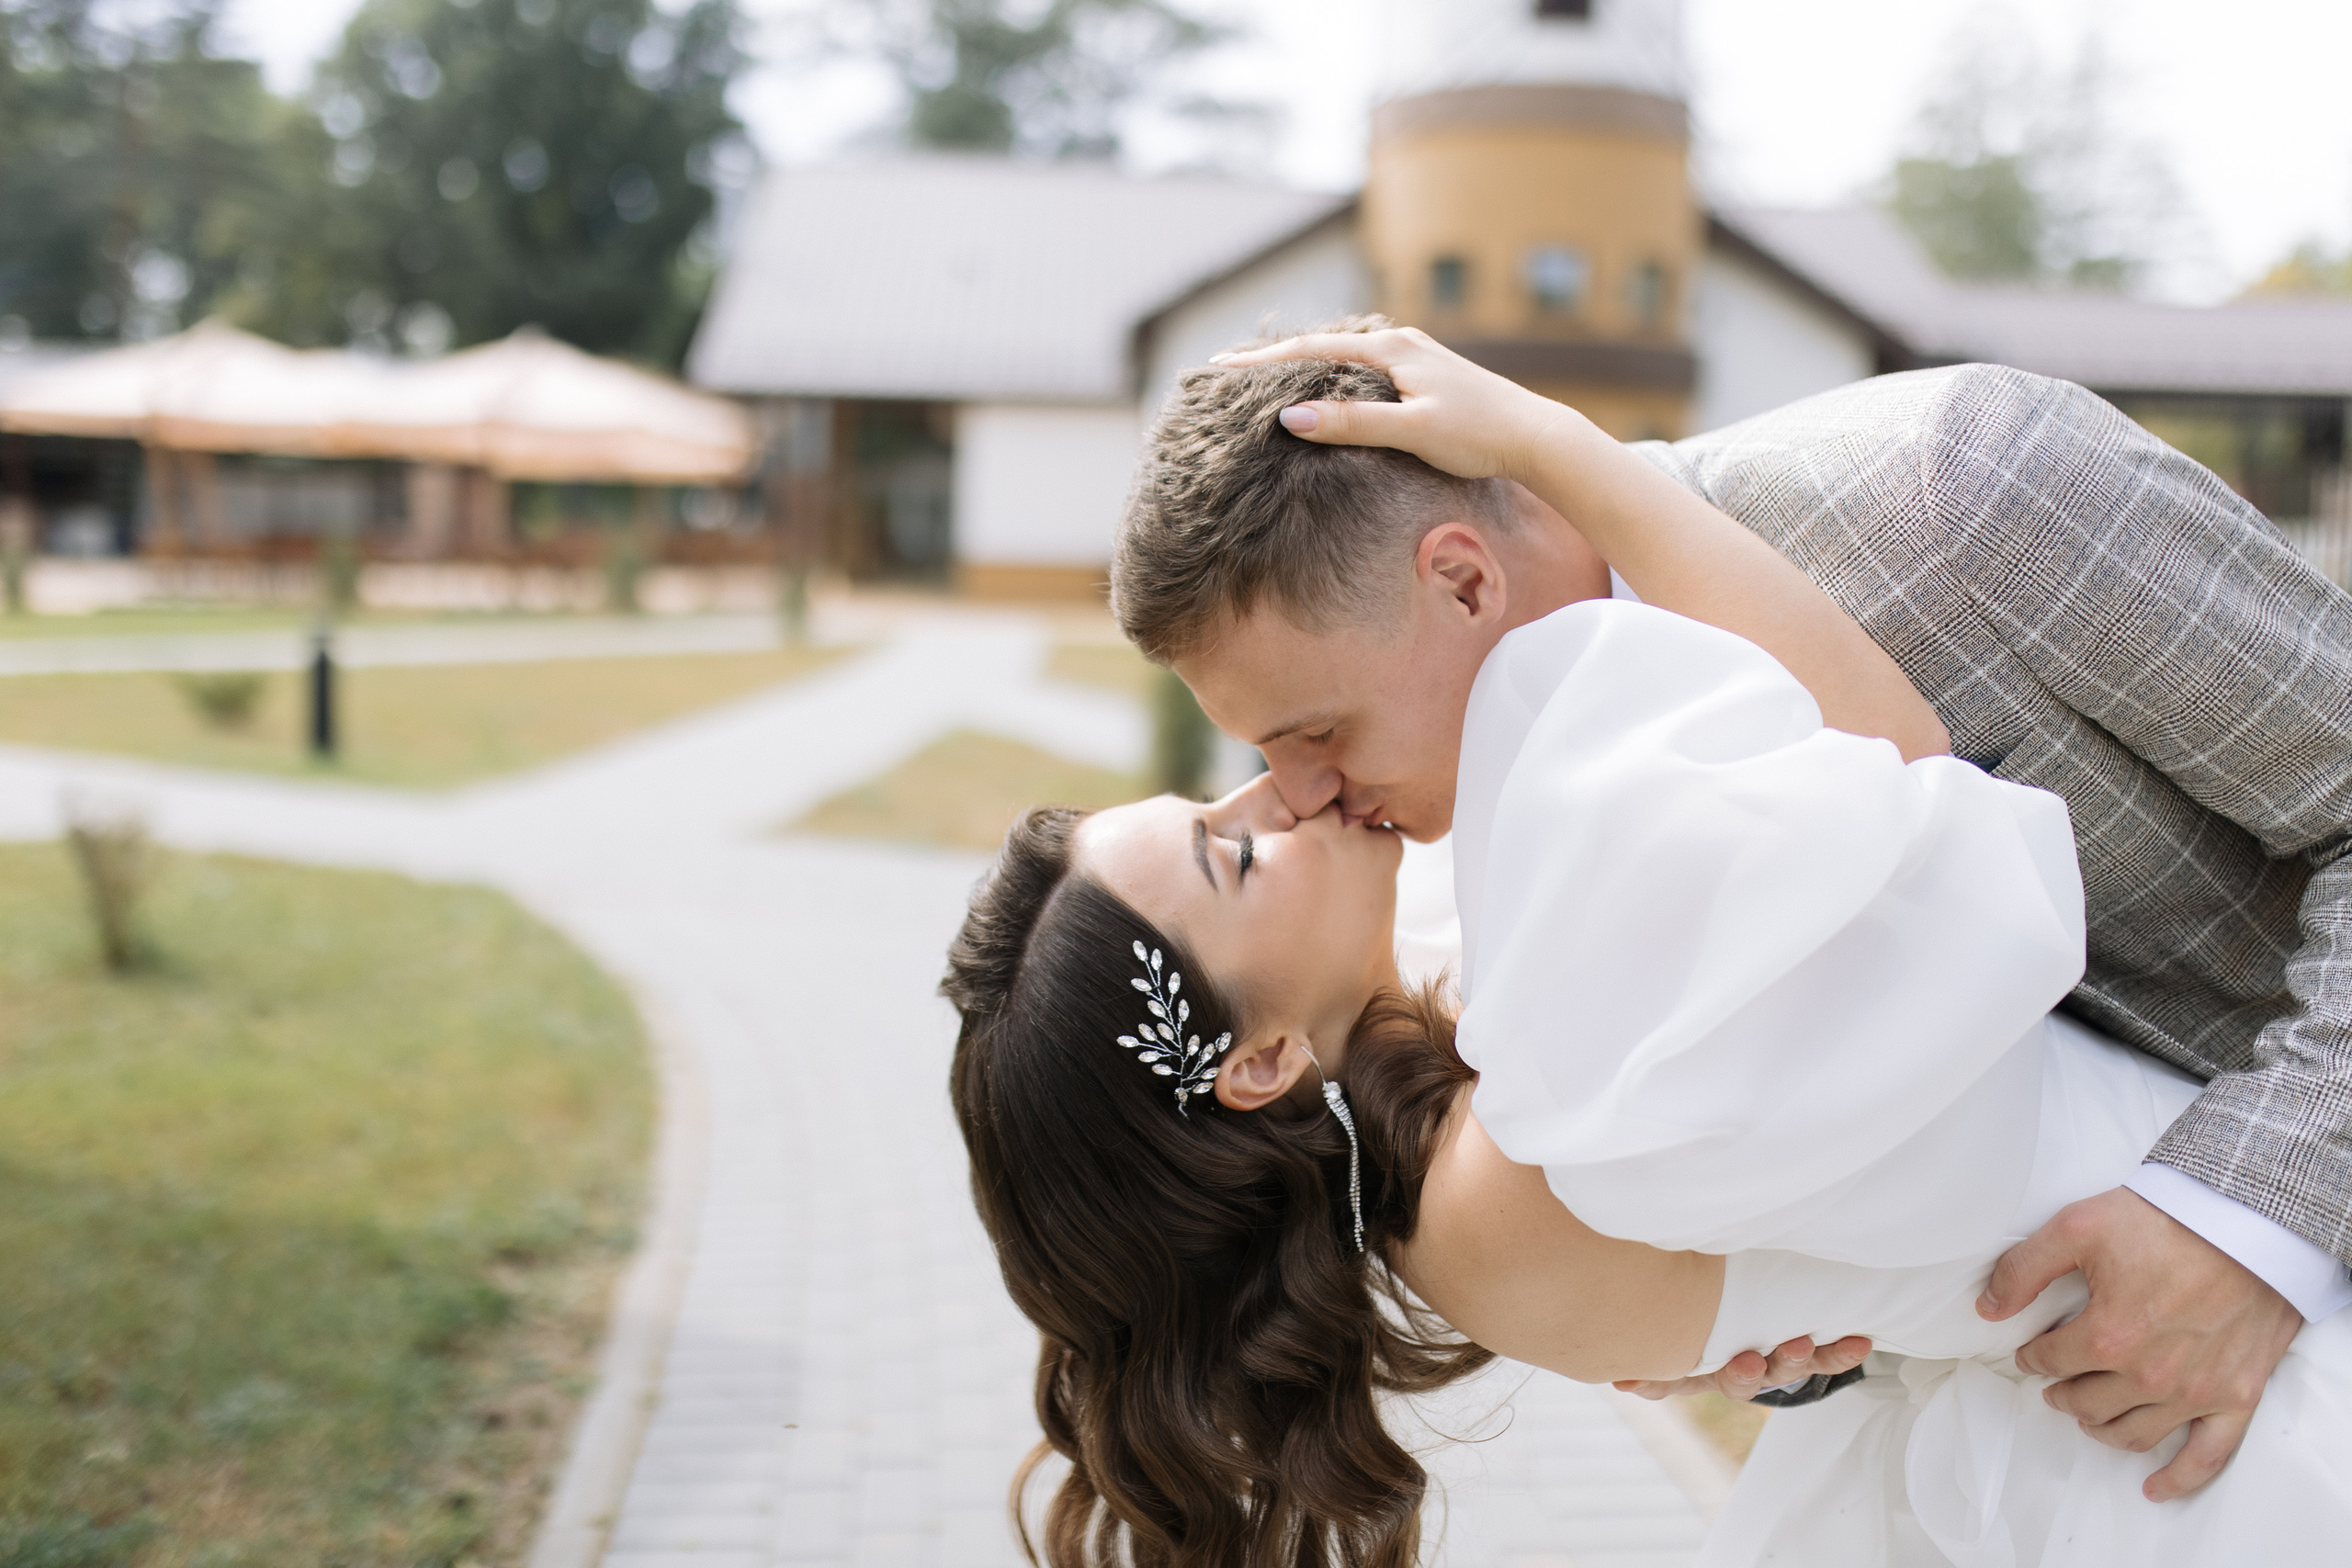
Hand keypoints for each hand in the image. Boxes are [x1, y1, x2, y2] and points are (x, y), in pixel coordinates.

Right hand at [1210, 326, 1579, 485]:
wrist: (1535, 436)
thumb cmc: (1478, 434)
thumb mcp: (1410, 431)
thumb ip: (1350, 422)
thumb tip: (1289, 416)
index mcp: (1391, 348)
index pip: (1310, 349)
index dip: (1261, 360)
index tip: (1218, 366)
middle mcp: (1400, 342)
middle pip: (1321, 345)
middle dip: (1273, 356)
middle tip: (1226, 367)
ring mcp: (1414, 356)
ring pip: (1342, 356)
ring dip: (1302, 364)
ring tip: (1263, 375)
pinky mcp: (1425, 375)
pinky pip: (1363, 368)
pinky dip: (1332, 375)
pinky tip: (1324, 387)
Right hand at [1612, 1333, 1871, 1402]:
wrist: (1765, 1310)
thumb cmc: (1708, 1315)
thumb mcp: (1678, 1338)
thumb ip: (1655, 1362)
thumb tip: (1618, 1380)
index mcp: (1702, 1365)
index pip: (1678, 1380)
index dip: (1663, 1385)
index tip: (1643, 1381)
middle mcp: (1740, 1369)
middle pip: (1742, 1381)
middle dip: (1746, 1373)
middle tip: (1748, 1360)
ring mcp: (1775, 1361)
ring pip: (1785, 1369)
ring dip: (1793, 1359)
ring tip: (1799, 1344)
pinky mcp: (1809, 1352)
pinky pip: (1826, 1358)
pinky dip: (1841, 1353)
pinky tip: (1860, 1343)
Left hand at [1981, 1186, 2302, 1500]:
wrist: (2251, 1223)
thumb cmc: (2167, 1220)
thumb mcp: (2078, 1226)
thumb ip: (2024, 1268)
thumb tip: (1987, 1305)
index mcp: (2107, 1335)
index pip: (2051, 1360)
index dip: (2034, 1355)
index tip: (2032, 1350)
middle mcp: (2149, 1374)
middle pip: (2087, 1402)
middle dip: (2062, 1393)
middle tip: (2056, 1383)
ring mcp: (2196, 1392)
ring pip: (2133, 1433)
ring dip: (2102, 1429)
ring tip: (2088, 1417)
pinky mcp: (2236, 1396)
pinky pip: (2207, 1455)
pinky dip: (2179, 1478)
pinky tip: (2155, 1487)